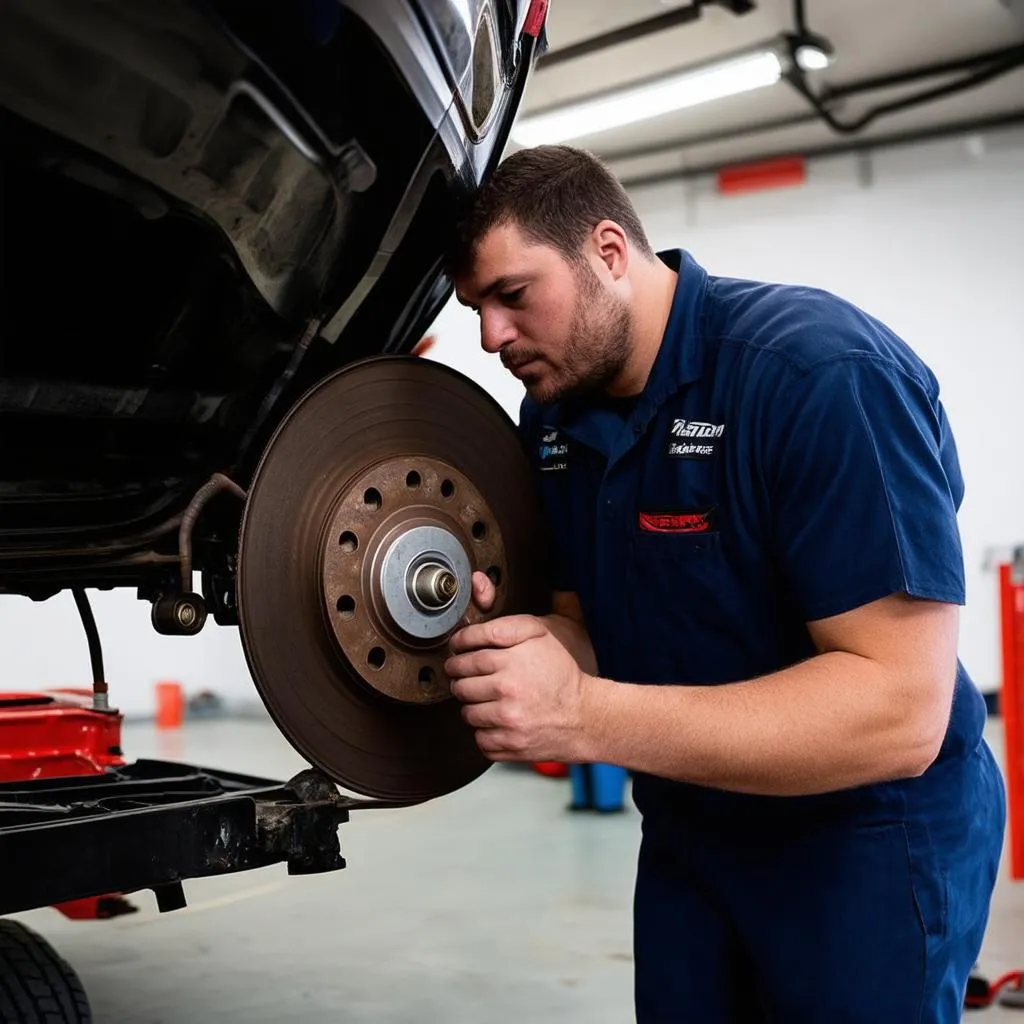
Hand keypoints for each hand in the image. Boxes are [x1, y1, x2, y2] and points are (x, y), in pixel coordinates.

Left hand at [445, 606, 591, 763]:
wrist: (585, 716)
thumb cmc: (561, 674)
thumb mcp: (541, 635)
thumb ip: (505, 628)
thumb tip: (467, 635)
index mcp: (512, 662)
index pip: (466, 659)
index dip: (457, 658)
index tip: (457, 659)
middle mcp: (508, 691)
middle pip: (461, 686)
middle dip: (462, 682)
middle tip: (471, 680)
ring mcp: (508, 721)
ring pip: (467, 714)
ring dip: (473, 707)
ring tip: (490, 701)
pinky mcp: (510, 745)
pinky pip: (479, 739)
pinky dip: (486, 732)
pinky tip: (500, 721)